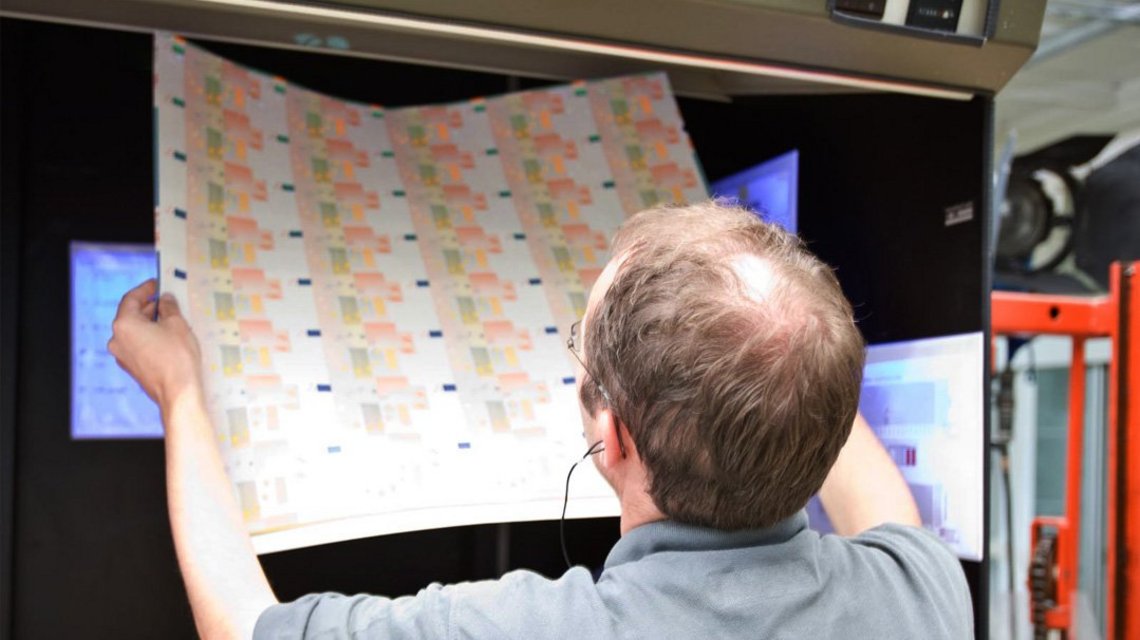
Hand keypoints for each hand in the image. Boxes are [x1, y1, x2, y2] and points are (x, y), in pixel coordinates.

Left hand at [108, 279, 202, 409]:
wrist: (178, 393)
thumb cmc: (177, 358)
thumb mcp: (177, 324)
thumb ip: (169, 307)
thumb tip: (166, 300)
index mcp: (124, 324)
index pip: (131, 299)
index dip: (145, 289)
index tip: (156, 284)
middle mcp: (117, 340)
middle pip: (131, 315)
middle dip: (150, 307)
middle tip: (169, 302)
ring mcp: (123, 355)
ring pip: (135, 331)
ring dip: (151, 323)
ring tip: (172, 320)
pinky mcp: (132, 367)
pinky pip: (139, 345)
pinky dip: (150, 337)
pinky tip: (168, 338)